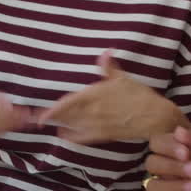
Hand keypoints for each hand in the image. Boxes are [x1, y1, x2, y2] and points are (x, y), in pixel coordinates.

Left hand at [36, 51, 180, 144]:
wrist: (153, 116)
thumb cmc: (138, 95)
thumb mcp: (123, 78)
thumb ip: (109, 67)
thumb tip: (105, 52)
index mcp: (95, 94)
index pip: (67, 104)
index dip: (52, 111)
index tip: (41, 115)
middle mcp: (92, 111)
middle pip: (66, 117)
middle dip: (52, 118)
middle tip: (36, 119)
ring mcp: (97, 124)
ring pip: (72, 127)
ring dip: (60, 126)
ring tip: (50, 124)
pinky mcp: (104, 135)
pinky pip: (84, 138)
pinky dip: (72, 137)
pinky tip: (64, 135)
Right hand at [142, 126, 190, 190]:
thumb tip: (178, 131)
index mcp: (177, 148)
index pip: (156, 142)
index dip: (166, 147)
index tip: (186, 152)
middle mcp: (170, 166)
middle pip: (151, 163)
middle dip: (171, 167)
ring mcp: (170, 186)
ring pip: (152, 185)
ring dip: (171, 186)